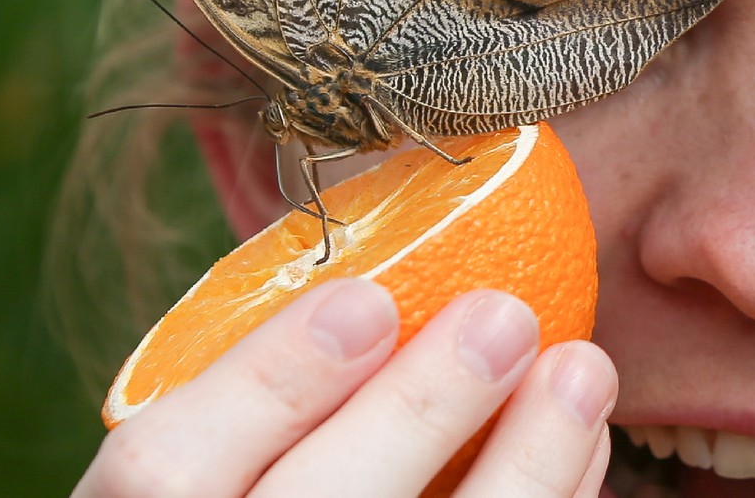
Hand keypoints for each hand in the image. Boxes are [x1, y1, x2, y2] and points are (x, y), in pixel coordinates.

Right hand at [74, 280, 616, 496]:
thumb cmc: (252, 485)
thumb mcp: (213, 449)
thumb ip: (260, 392)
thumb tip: (386, 278)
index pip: (168, 471)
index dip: (270, 380)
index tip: (368, 297)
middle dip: (419, 409)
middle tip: (504, 314)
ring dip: (525, 465)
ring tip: (583, 368)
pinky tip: (587, 443)